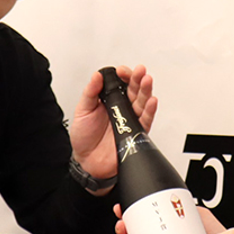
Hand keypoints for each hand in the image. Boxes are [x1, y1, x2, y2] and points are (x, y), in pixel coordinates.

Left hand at [69, 65, 155, 187]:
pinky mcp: (136, 132)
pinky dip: (150, 110)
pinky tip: (151, 101)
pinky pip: (146, 119)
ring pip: (142, 102)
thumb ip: (90, 92)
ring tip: (146, 81)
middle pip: (134, 90)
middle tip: (140, 71)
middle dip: (138, 79)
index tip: (121, 71)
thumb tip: (97, 76)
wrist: (87, 162)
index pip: (121, 83)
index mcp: (109, 100)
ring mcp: (130, 119)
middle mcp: (122, 108)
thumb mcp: (82, 110)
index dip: (124, 75)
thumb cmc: (84, 137)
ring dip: (146, 90)